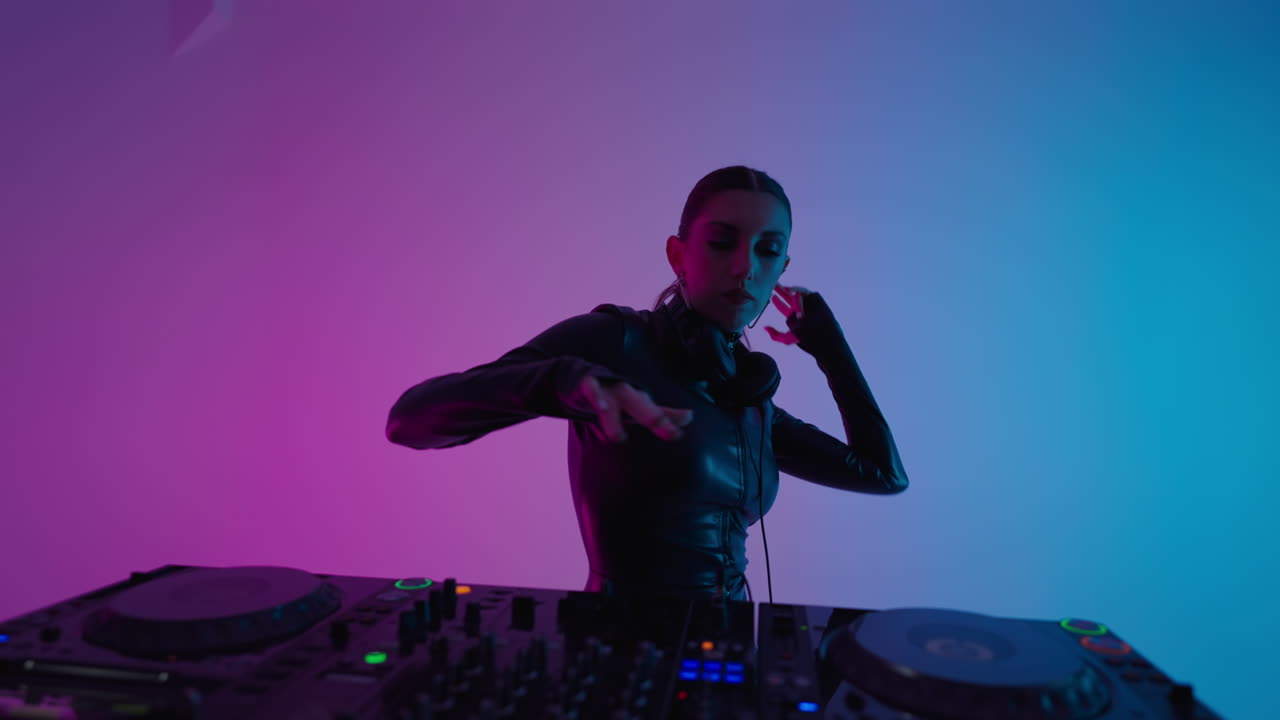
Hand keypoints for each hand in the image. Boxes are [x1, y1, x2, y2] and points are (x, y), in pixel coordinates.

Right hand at [577, 375, 693, 442]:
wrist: (586, 378)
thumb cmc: (618, 397)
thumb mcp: (639, 407)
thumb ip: (663, 414)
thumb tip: (690, 417)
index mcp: (640, 400)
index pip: (657, 414)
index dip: (668, 424)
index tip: (677, 435)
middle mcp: (627, 394)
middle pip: (641, 406)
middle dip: (655, 419)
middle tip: (670, 433)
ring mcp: (607, 390)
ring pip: (613, 405)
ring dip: (614, 420)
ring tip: (618, 438)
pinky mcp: (589, 385)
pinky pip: (591, 389)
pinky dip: (596, 396)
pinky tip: (600, 406)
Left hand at [764, 283, 814, 345]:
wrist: (823, 338)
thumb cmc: (807, 340)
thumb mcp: (788, 339)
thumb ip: (775, 335)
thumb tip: (764, 327)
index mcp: (794, 317)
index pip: (783, 308)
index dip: (777, 302)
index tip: (772, 297)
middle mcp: (800, 309)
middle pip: (788, 297)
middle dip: (780, 290)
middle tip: (774, 284)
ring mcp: (808, 303)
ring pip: (796, 294)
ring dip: (789, 289)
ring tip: (784, 288)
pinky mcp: (816, 299)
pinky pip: (806, 293)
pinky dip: (799, 291)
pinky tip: (792, 291)